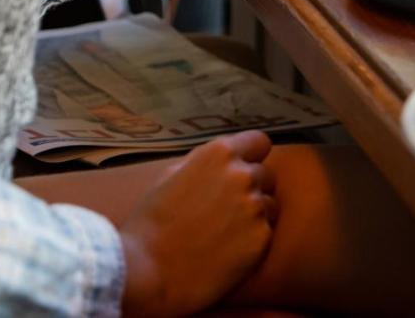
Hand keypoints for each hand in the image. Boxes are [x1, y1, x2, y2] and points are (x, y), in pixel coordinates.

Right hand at [120, 132, 276, 315]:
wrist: (146, 273)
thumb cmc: (150, 225)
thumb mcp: (171, 176)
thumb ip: (205, 163)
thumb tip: (226, 160)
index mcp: (220, 154)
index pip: (259, 142)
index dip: (252, 157)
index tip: (243, 170)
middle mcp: (243, 175)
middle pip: (266, 175)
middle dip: (252, 188)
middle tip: (226, 210)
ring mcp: (255, 207)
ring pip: (269, 205)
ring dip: (254, 216)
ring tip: (222, 234)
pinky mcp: (262, 238)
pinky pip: (266, 233)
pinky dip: (252, 241)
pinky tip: (226, 252)